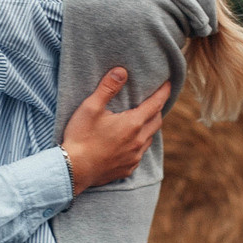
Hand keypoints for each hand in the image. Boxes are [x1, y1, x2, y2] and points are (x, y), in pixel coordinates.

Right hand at [61, 70, 172, 195]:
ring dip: (149, 127)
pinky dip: (139, 144)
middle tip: (155, 101)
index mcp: (132, 124)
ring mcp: (134, 157)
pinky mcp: (127, 169)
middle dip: (157, 109)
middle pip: (157, 121)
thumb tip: (122, 71)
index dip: (163, 92)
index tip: (169, 84)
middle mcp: (138, 141)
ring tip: (142, 120)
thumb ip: (107, 88)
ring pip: (149, 138)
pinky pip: (139, 154)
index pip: (156, 104)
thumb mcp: (91, 108)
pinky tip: (130, 143)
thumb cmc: (81, 137)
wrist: (73, 170)